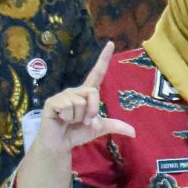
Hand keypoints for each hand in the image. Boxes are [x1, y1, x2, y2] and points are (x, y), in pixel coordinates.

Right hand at [31, 43, 136, 157]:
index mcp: (87, 93)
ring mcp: (63, 95)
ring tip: (70, 121)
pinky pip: (68, 107)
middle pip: (93, 93)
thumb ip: (115, 126)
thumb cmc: (78, 132)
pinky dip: (68, 117)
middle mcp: (76, 91)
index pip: (97, 72)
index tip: (111, 43)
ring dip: (78, 117)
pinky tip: (61, 119)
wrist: (61, 144)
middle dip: (91, 111)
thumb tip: (134, 133)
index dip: (104, 58)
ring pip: (80, 103)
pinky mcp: (53, 102)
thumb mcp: (99, 128)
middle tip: (83, 121)